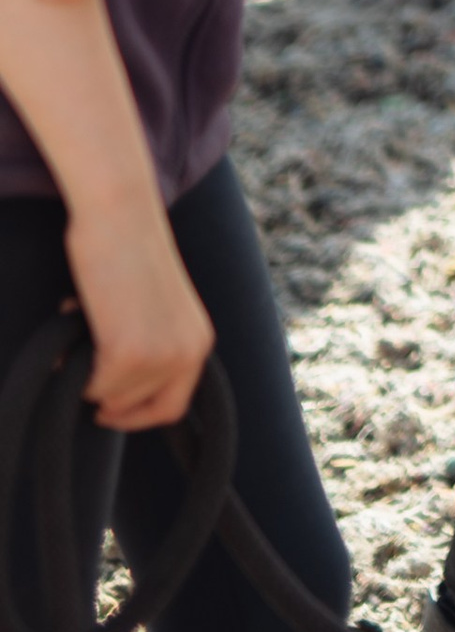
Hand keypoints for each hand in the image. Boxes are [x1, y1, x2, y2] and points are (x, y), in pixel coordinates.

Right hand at [63, 192, 213, 429]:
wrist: (120, 215)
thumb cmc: (130, 252)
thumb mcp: (157, 309)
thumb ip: (153, 345)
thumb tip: (119, 385)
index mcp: (199, 340)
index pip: (174, 406)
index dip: (138, 416)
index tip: (109, 409)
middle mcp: (189, 353)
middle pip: (141, 409)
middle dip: (109, 398)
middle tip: (86, 371)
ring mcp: (161, 355)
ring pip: (112, 397)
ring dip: (91, 372)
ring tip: (85, 326)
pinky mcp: (129, 352)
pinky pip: (94, 386)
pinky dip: (78, 366)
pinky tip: (77, 323)